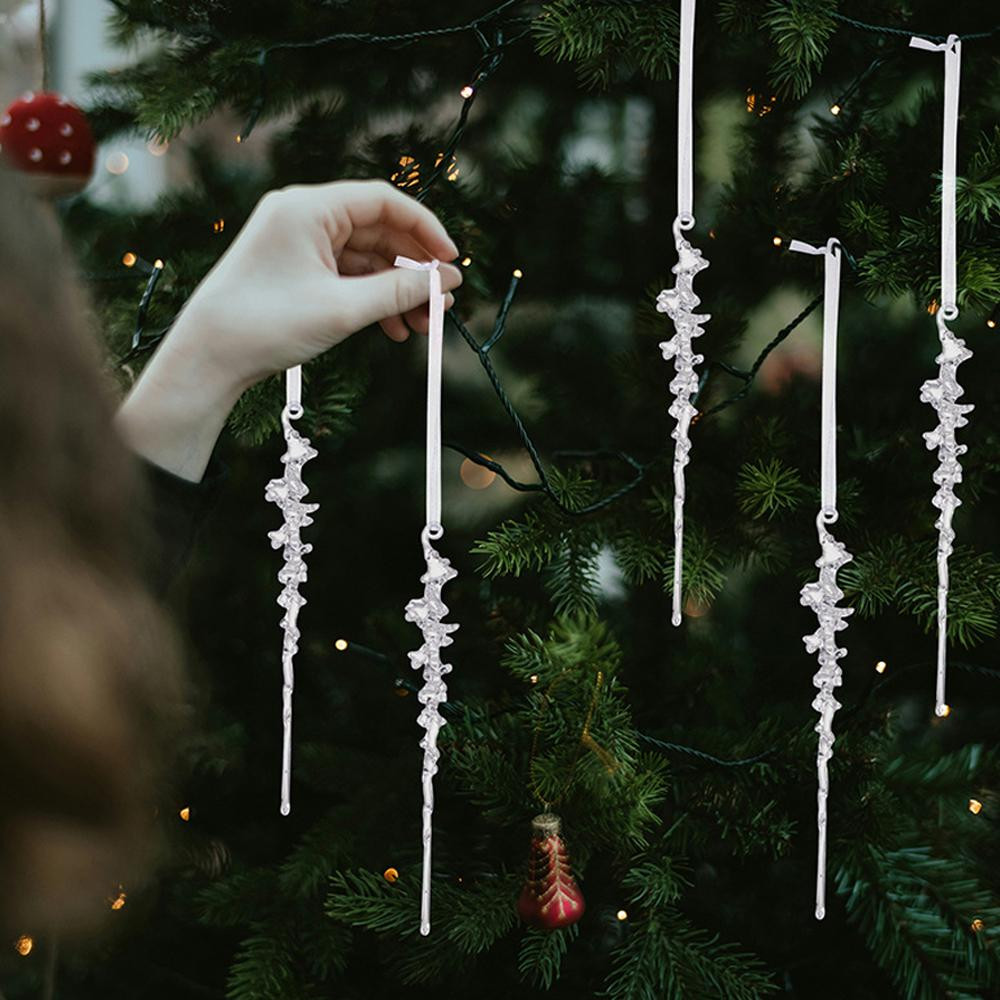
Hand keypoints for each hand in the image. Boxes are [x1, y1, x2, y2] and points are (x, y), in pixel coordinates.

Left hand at [117, 180, 461, 480]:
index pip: (383, 201)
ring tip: (422, 328)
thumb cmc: (266, 325)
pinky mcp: (295, 270)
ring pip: (366, 259)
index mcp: (308, 207)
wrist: (207, 357)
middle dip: (414, 271)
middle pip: (378, 232)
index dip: (425, 229)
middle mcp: (302, 216)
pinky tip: (394, 329)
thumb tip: (449, 281)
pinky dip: (372, 300)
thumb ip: (401, 291)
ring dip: (397, 292)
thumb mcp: (343, 308)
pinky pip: (347, 276)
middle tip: (443, 304)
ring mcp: (298, 243)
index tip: (453, 263)